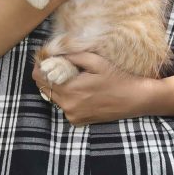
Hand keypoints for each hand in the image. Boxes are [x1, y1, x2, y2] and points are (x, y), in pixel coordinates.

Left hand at [32, 51, 153, 125]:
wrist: (134, 99)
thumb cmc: (117, 77)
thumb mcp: (96, 61)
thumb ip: (72, 56)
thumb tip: (54, 53)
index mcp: (69, 89)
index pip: (39, 77)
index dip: (41, 66)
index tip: (47, 58)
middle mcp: (67, 105)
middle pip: (44, 87)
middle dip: (49, 75)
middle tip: (61, 66)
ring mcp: (72, 115)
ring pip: (54, 97)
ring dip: (58, 87)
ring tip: (74, 78)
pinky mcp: (77, 121)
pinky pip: (64, 107)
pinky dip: (68, 98)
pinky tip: (82, 92)